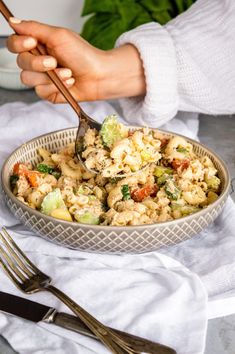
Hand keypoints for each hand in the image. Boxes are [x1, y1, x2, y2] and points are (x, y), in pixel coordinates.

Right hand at [7, 18, 145, 102]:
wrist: (100, 75)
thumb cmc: (84, 55)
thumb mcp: (59, 36)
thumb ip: (34, 28)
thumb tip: (13, 21)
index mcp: (38, 45)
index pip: (15, 44)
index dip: (19, 44)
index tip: (32, 43)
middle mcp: (38, 61)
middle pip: (20, 62)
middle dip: (38, 63)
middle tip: (54, 61)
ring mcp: (42, 78)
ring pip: (28, 78)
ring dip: (50, 76)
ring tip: (67, 73)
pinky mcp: (48, 92)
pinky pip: (40, 91)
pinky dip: (56, 86)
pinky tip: (68, 83)